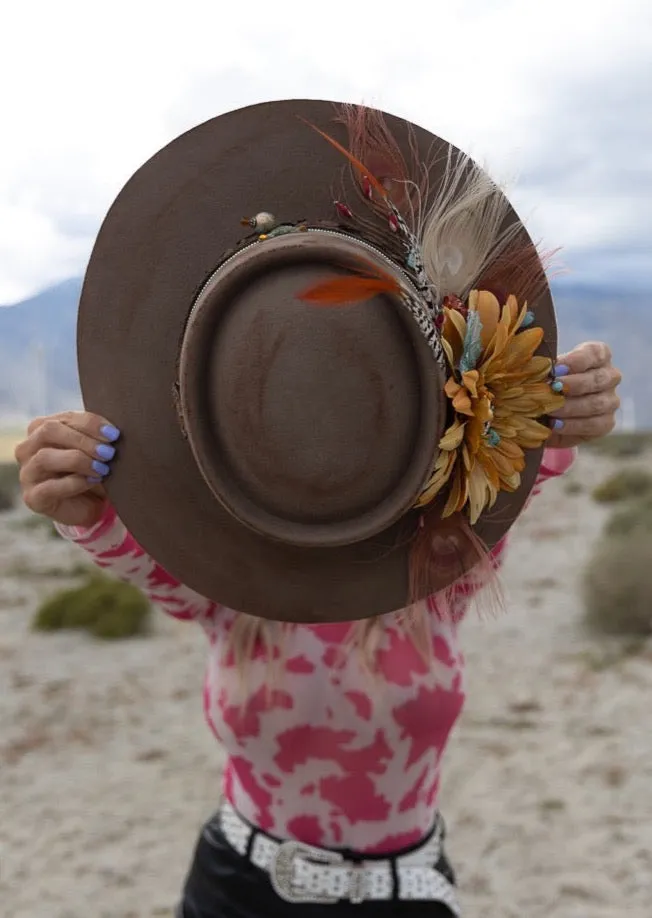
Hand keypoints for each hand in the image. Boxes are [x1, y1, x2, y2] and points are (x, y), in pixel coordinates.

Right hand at [14, 411, 119, 526]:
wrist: (90, 506)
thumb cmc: (92, 471)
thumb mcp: (95, 450)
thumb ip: (97, 437)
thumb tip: (112, 431)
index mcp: (42, 429)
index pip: (64, 418)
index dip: (90, 424)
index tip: (113, 434)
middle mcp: (28, 448)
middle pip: (49, 431)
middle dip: (83, 440)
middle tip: (108, 452)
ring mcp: (27, 473)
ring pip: (45, 457)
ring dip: (79, 460)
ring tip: (103, 468)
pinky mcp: (33, 497)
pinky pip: (50, 487)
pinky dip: (74, 483)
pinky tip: (92, 481)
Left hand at [547, 342, 621, 448]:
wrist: (546, 412)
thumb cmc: (547, 383)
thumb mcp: (545, 371)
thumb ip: (545, 367)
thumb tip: (537, 366)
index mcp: (598, 356)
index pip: (596, 353)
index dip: (577, 360)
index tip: (556, 369)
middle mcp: (609, 376)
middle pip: (598, 379)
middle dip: (573, 385)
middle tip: (552, 389)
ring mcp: (610, 400)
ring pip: (597, 403)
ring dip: (570, 407)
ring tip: (549, 410)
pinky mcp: (606, 422)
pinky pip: (594, 425)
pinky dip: (572, 425)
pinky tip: (555, 425)